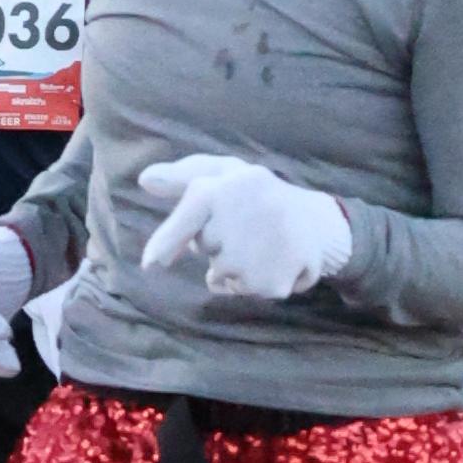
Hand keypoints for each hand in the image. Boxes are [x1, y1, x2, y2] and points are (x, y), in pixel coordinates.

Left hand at [137, 152, 351, 306]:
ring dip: (229, 263)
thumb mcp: (225, 173)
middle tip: (244, 224)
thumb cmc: (258, 195)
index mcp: (229, 185)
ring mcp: (257, 253)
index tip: (151, 265)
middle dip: (214, 240)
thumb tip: (144, 179)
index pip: (190, 213)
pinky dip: (245, 280)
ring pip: (217, 272)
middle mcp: (242, 218)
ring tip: (257, 244)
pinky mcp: (270, 283)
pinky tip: (266, 262)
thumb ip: (182, 176)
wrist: (318, 223)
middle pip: (201, 246)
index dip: (167, 240)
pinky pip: (235, 289)